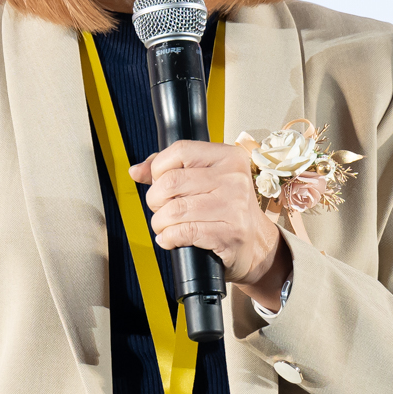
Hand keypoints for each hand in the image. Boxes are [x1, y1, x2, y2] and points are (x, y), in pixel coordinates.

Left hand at [134, 140, 288, 301]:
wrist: (256, 243)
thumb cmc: (227, 208)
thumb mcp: (205, 180)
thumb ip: (170, 169)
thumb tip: (136, 171)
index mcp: (229, 157)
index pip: (179, 150)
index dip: (158, 168)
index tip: (159, 183)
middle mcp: (234, 178)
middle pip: (171, 182)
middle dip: (155, 200)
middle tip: (160, 208)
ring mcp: (234, 206)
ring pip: (174, 210)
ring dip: (160, 222)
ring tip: (164, 226)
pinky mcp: (230, 234)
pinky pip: (183, 232)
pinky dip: (168, 238)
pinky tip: (171, 238)